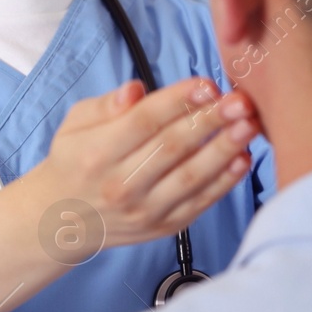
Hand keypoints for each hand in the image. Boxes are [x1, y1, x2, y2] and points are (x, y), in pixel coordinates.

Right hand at [27, 77, 260, 249]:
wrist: (63, 219)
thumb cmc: (74, 161)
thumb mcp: (75, 124)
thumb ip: (105, 105)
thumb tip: (136, 90)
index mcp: (97, 153)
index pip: (143, 122)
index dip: (177, 101)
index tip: (206, 84)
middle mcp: (121, 184)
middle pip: (172, 148)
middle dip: (210, 121)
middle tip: (240, 101)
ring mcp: (144, 210)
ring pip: (191, 177)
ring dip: (224, 149)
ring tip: (249, 125)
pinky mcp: (164, 227)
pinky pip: (199, 203)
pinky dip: (224, 182)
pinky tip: (242, 158)